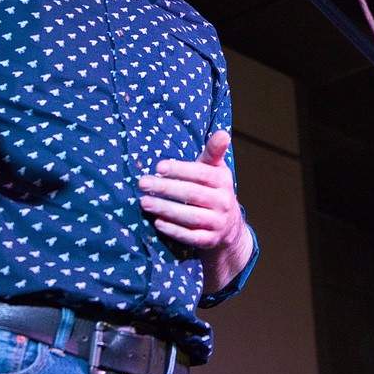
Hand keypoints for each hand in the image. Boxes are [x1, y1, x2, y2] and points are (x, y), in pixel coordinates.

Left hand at [137, 130, 245, 251]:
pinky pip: (191, 237)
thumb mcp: (216, 169)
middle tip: (142, 183)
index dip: (180, 170)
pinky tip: (157, 223)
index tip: (158, 167)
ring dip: (165, 209)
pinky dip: (174, 231)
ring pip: (190, 216)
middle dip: (166, 188)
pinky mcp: (210, 241)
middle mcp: (223, 202)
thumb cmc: (214, 189)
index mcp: (222, 181)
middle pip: (192, 194)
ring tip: (144, 202)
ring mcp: (217, 223)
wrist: (230, 225)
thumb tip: (222, 132)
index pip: (201, 173)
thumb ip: (213, 152)